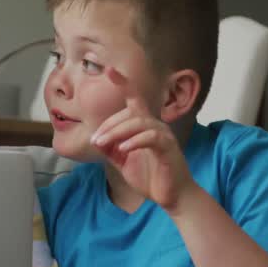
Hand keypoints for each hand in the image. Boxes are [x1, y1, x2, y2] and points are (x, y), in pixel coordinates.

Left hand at [93, 67, 196, 210]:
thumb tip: (95, 138)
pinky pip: (151, 137)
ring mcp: (163, 135)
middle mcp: (155, 125)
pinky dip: (134, 141)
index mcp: (144, 126)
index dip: (124, 83)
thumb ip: (110, 149)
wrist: (172, 197)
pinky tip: (123, 149)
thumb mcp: (123, 162)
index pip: (134, 99)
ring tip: (103, 144)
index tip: (109, 70)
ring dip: (117, 131)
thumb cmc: (151, 177)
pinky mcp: (168, 148)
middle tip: (95, 140)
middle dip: (109, 125)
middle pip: (131, 113)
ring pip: (139, 122)